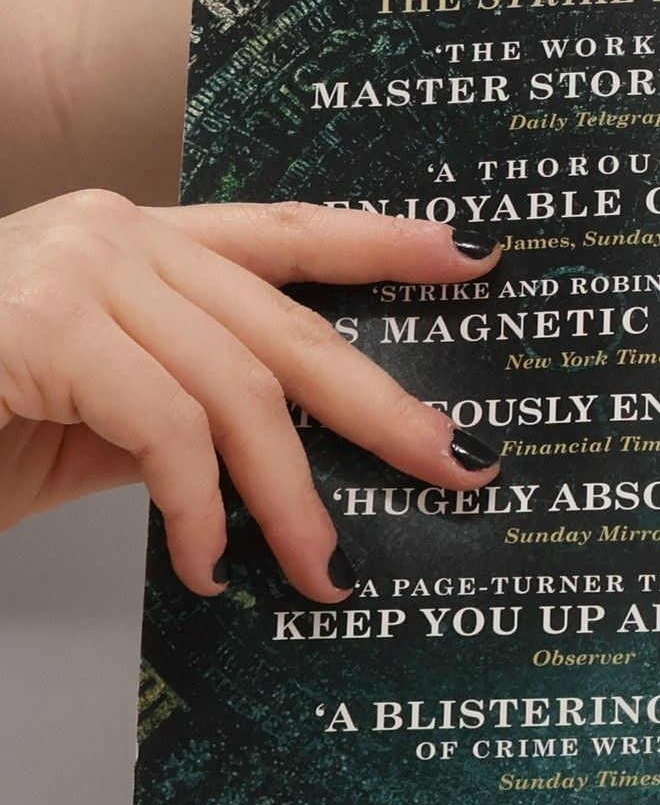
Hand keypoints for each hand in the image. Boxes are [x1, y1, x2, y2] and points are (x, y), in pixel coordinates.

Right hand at [0, 191, 502, 599]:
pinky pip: (170, 428)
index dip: (381, 245)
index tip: (470, 257)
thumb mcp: (91, 419)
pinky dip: (202, 511)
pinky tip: (206, 565)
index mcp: (132, 243)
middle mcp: (115, 233)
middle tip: (459, 466)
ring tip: (322, 571)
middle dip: (382, 406)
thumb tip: (289, 461)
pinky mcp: (44, 319)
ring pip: (242, 390)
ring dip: (292, 499)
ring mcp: (78, 264)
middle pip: (287, 325)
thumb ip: (185, 413)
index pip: (282, 235)